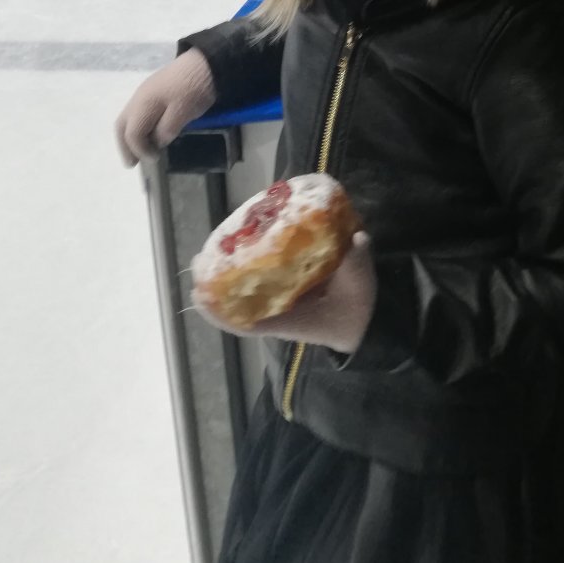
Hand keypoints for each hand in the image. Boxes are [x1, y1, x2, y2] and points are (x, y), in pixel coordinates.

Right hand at [115, 48, 215, 165]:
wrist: (207, 61)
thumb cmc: (195, 88)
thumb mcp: (183, 112)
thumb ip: (166, 130)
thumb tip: (156, 142)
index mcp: (143, 104)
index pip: (133, 134)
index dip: (141, 150)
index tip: (155, 159)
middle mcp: (138, 97)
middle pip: (122, 125)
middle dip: (125, 146)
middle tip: (131, 163)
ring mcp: (145, 91)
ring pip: (128, 117)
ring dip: (129, 136)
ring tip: (137, 151)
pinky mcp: (154, 89)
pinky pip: (137, 111)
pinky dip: (137, 126)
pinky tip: (148, 132)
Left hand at [199, 232, 376, 353]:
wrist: (365, 322)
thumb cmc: (356, 311)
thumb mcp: (359, 289)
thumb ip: (357, 265)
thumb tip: (357, 238)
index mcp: (290, 320)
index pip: (249, 324)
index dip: (221, 315)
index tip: (198, 298)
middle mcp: (278, 312)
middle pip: (237, 305)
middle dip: (214, 287)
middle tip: (198, 261)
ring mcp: (280, 300)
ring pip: (244, 291)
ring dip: (224, 274)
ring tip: (208, 251)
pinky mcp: (286, 287)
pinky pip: (260, 278)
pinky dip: (246, 264)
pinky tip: (240, 244)